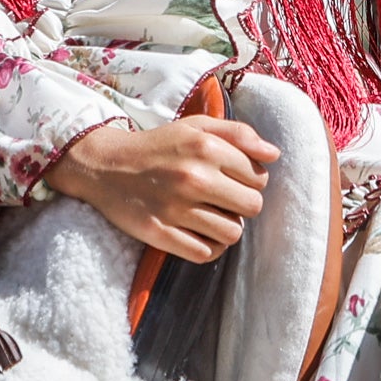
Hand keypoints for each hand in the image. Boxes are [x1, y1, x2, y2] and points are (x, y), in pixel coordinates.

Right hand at [48, 116, 279, 261]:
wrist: (106, 165)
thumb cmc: (159, 146)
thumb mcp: (197, 127)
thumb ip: (239, 134)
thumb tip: (274, 155)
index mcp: (206, 148)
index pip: (259, 178)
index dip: (251, 181)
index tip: (233, 180)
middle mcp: (193, 178)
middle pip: (252, 207)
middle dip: (243, 205)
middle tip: (224, 200)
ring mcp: (175, 208)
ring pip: (232, 234)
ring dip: (226, 228)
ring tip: (211, 217)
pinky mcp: (159, 233)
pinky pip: (205, 253)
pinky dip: (207, 247)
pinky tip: (198, 234)